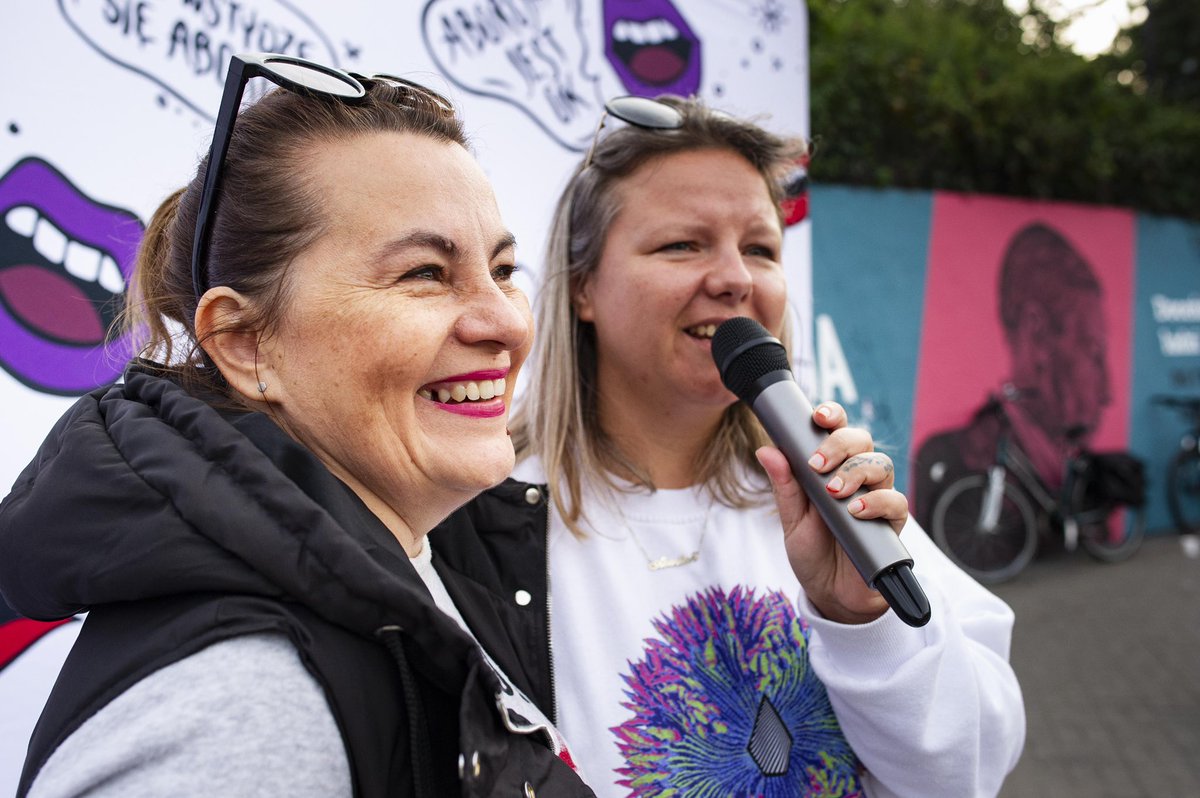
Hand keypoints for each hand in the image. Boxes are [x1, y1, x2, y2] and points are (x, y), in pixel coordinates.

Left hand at [755, 402, 909, 624]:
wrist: (830, 592)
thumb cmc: (812, 550)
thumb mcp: (791, 519)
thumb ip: (784, 485)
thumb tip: (766, 449)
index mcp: (832, 467)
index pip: (838, 429)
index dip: (832, 415)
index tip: (818, 416)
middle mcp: (858, 476)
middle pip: (862, 440)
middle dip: (840, 444)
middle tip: (817, 465)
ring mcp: (877, 497)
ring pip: (881, 464)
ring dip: (856, 472)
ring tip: (834, 492)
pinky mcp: (892, 523)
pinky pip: (896, 501)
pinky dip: (877, 502)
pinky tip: (856, 511)